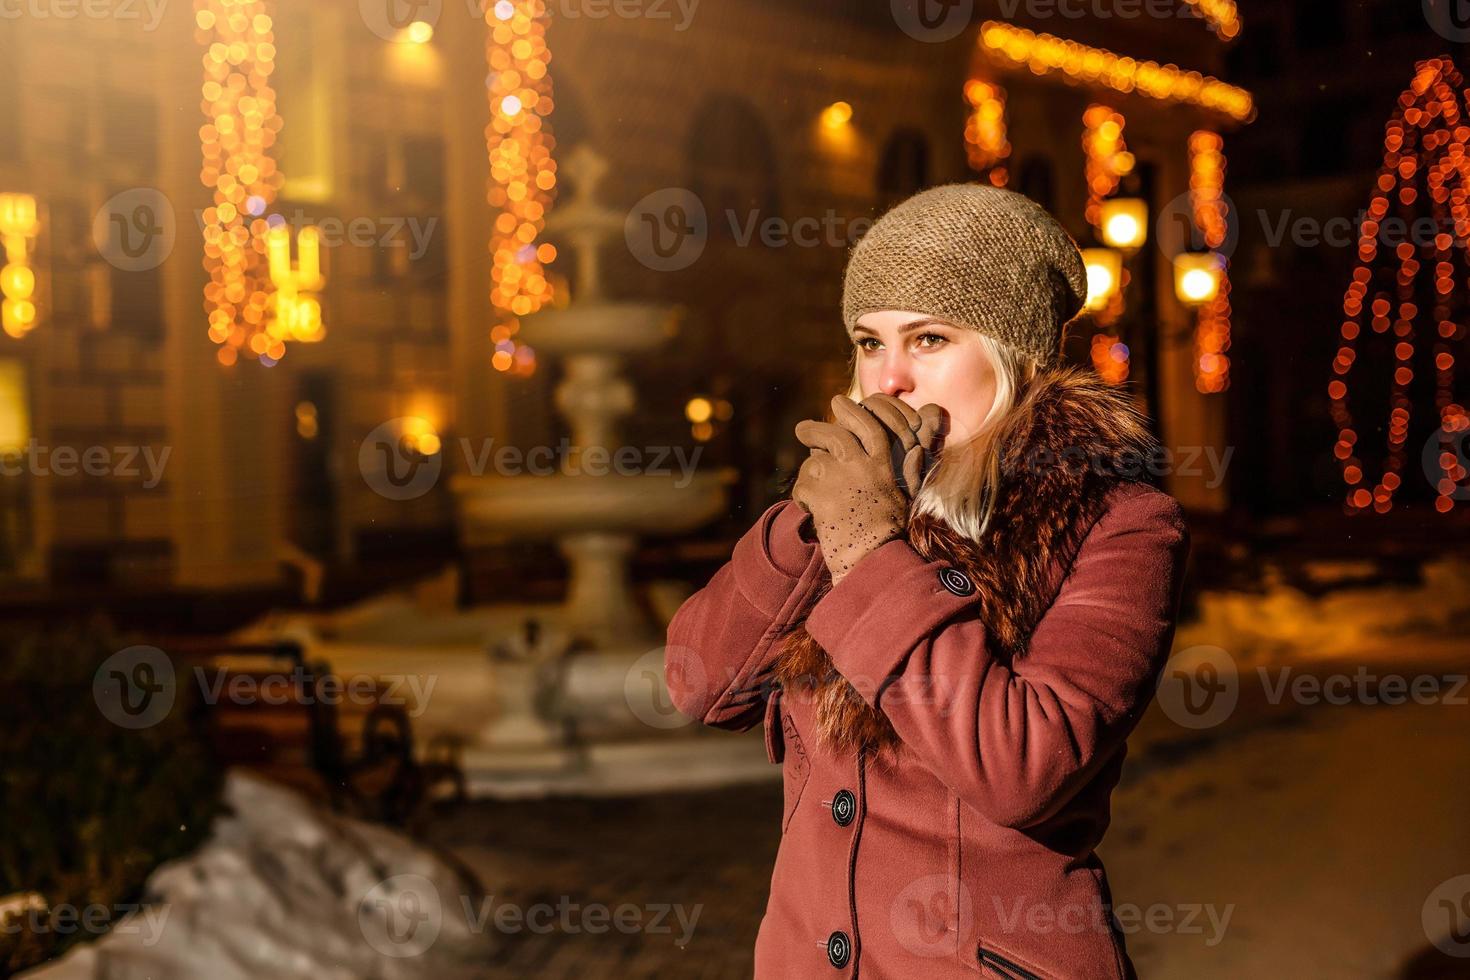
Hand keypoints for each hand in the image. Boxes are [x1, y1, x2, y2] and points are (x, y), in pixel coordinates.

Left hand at [792, 395, 934, 583]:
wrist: (874, 561)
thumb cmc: (892, 533)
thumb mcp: (906, 496)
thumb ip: (907, 470)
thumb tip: (916, 449)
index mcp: (884, 465)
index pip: (868, 425)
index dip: (852, 411)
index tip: (839, 402)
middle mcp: (861, 467)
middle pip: (833, 435)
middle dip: (814, 429)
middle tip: (802, 429)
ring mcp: (838, 480)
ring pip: (814, 462)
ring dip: (810, 474)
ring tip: (812, 485)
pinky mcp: (819, 497)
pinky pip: (803, 487)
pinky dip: (803, 497)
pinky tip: (810, 509)